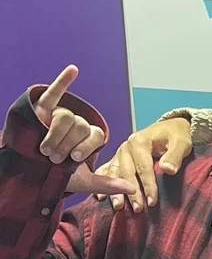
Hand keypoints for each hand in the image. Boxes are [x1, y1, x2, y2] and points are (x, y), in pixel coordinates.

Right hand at [31, 68, 132, 196]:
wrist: (33, 171)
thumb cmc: (58, 175)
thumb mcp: (83, 181)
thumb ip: (106, 184)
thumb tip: (132, 189)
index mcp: (87, 138)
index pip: (95, 134)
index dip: (85, 147)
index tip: (73, 159)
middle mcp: (76, 125)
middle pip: (80, 126)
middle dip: (67, 145)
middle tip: (55, 158)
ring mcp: (60, 115)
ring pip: (66, 117)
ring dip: (56, 135)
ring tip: (46, 150)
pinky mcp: (43, 109)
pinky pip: (54, 92)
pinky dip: (63, 80)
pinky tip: (73, 69)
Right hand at [93, 113, 193, 212]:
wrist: (169, 128)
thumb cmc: (176, 136)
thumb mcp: (182, 143)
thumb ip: (175, 156)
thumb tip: (168, 169)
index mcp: (140, 141)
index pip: (144, 167)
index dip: (148, 185)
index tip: (152, 202)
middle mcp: (126, 147)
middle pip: (127, 172)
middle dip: (131, 192)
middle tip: (137, 209)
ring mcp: (120, 154)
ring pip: (115, 173)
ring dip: (115, 191)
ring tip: (118, 207)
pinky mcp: (118, 160)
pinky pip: (108, 171)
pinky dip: (103, 182)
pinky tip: (100, 196)